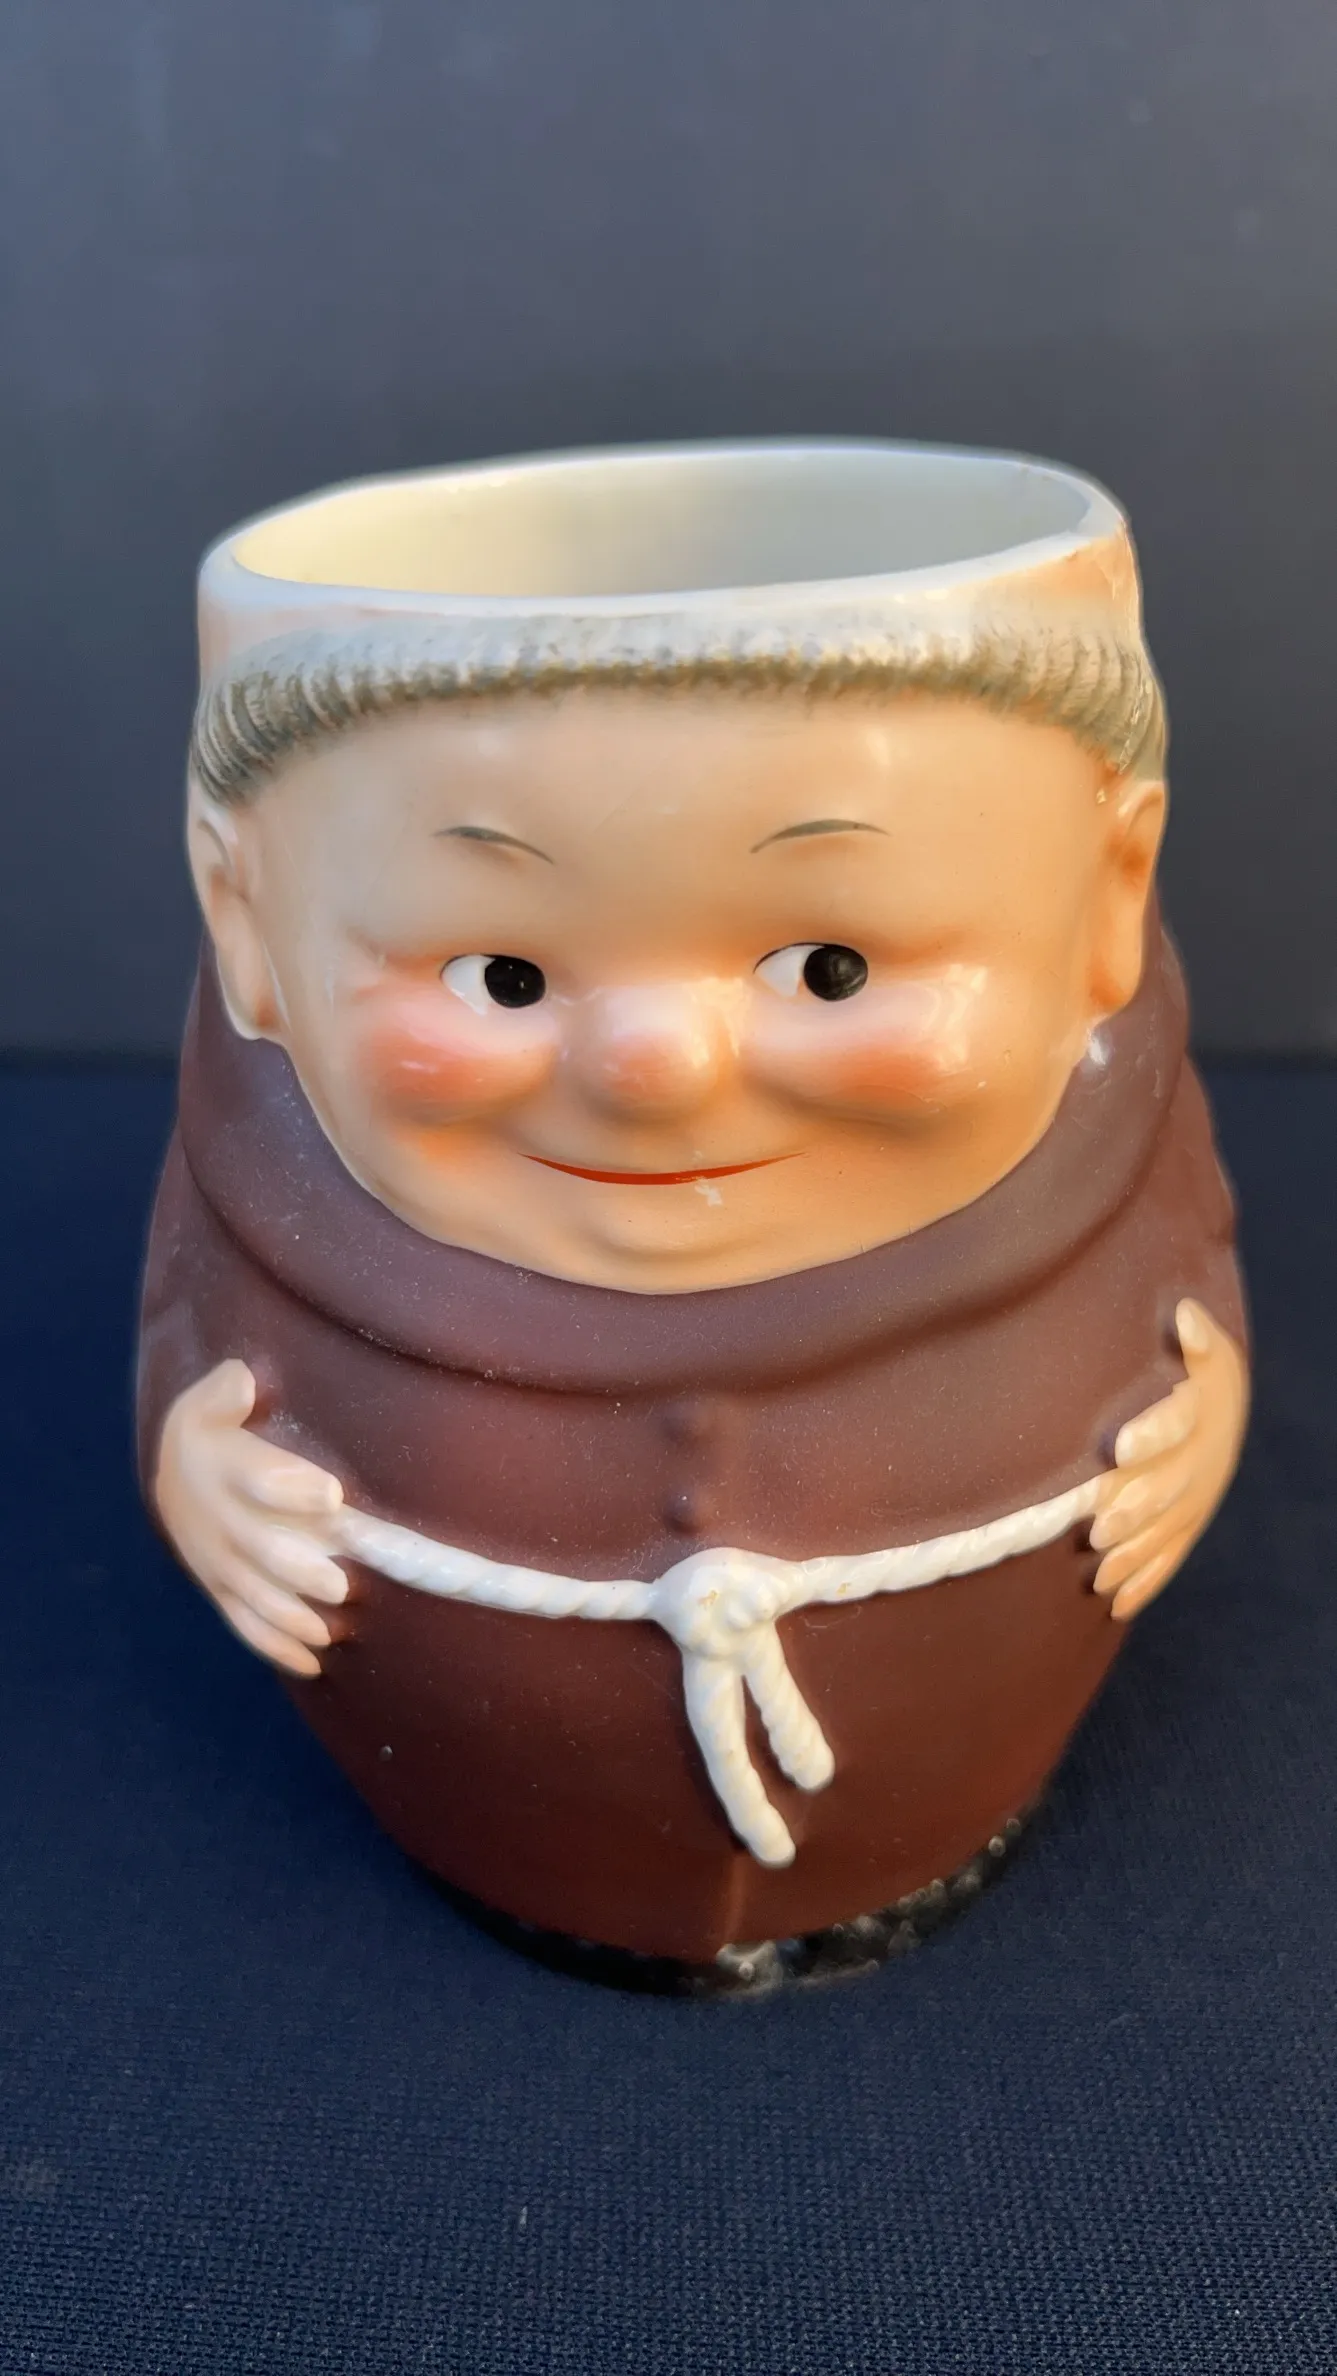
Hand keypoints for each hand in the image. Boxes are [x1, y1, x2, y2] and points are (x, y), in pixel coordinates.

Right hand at [155, 1360, 346, 1677]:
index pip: (257, 1480)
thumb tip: (243, 1380)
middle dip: (300, 1572)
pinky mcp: (226, 1592)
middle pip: (261, 1554)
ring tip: (332, 1629)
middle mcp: (223, 1525)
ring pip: (258, 1599)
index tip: (332, 1494)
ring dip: (295, 1618)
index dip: (291, 1490)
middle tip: (340, 1584)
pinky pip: (248, 1626)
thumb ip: (227, 1392)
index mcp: (226, 1472)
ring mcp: (223, 1565)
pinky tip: (313, 1663)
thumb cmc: (215, 1431)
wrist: (175, 1476)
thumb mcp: (211, 1402)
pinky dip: (278, 1648)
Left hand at [1091, 1299, 1247, 1621]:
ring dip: (1134, 1554)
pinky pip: (1170, 1557)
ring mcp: (1195, 1499)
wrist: (1221, 1404)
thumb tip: (1186, 1315)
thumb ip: (1191, 1336)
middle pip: (1172, 1489)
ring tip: (1098, 1572)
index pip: (1179, 1421)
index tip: (1118, 1447)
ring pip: (1168, 1531)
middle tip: (1097, 1528)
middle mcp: (1202, 1461)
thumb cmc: (1191, 1367)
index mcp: (1201, 1411)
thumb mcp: (1199, 1345)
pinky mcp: (1186, 1525)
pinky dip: (1146, 1581)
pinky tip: (1117, 1603)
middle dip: (1135, 1511)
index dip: (1153, 1435)